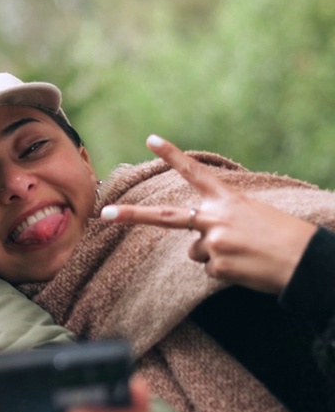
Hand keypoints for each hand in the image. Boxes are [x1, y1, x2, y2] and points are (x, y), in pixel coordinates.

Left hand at [100, 134, 316, 294]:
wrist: (307, 261)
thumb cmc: (283, 236)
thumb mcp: (251, 214)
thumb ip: (219, 218)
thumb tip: (196, 242)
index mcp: (226, 199)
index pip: (194, 173)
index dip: (172, 156)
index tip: (150, 139)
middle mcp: (215, 217)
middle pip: (164, 217)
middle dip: (131, 216)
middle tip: (104, 214)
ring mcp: (213, 241)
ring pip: (195, 252)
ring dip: (215, 255)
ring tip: (245, 253)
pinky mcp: (217, 265)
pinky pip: (209, 270)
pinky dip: (226, 272)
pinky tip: (246, 267)